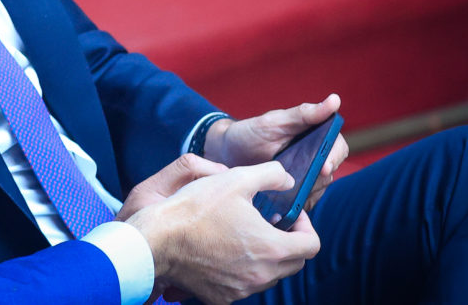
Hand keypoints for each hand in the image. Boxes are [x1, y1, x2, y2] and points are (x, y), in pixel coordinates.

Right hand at [125, 162, 319, 303]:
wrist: (157, 240)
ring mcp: (240, 290)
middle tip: (269, 222)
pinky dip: (242, 270)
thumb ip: (272, 175)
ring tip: (244, 234)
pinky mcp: (221, 298)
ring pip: (269, 276)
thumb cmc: (196, 208)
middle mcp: (261, 276)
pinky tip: (224, 251)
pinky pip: (243, 286)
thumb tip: (288, 181)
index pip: (311, 245)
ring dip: (266, 256)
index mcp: (271, 248)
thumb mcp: (237, 178)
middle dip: (288, 241)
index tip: (289, 215)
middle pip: (294, 264)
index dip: (306, 226)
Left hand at [205, 94, 348, 209]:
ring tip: (290, 198)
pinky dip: (296, 207)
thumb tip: (334, 100)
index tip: (325, 166)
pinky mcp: (292, 195)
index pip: (337, 147)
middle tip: (306, 184)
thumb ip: (303, 114)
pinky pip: (302, 204)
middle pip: (330, 171)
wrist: (225, 155)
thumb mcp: (274, 121)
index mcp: (313, 137)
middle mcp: (312, 158)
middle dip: (320, 179)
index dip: (334, 156)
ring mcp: (303, 178)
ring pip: (317, 189)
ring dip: (308, 194)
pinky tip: (284, 209)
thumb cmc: (250, 132)